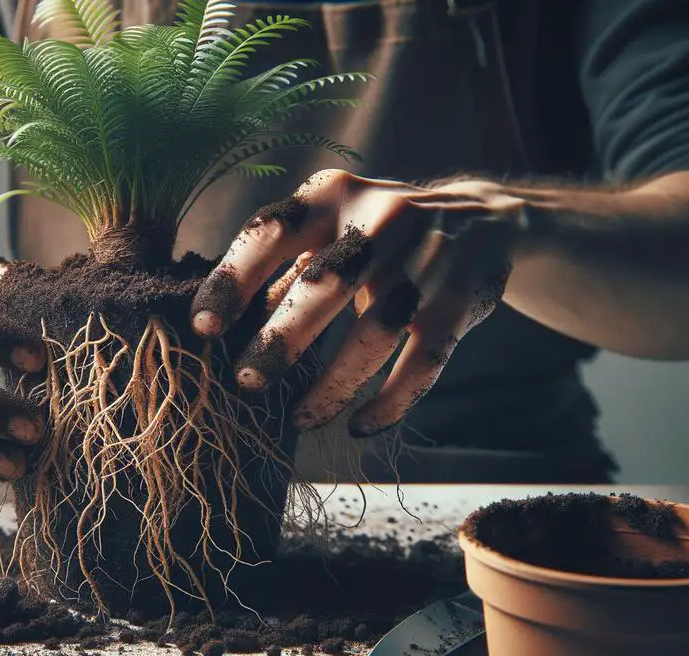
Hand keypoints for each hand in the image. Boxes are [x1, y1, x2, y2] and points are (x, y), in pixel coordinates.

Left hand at [191, 170, 523, 436]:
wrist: (486, 220)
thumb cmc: (377, 233)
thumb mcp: (332, 228)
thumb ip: (283, 268)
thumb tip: (220, 326)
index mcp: (332, 196)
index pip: (270, 232)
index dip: (233, 281)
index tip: (202, 329)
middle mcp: (381, 220)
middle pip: (326, 284)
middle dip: (281, 340)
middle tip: (246, 383)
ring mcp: (428, 260)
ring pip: (376, 332)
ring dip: (333, 384)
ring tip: (299, 419)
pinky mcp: (462, 302)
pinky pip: (424, 363)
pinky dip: (391, 401)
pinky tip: (360, 426)